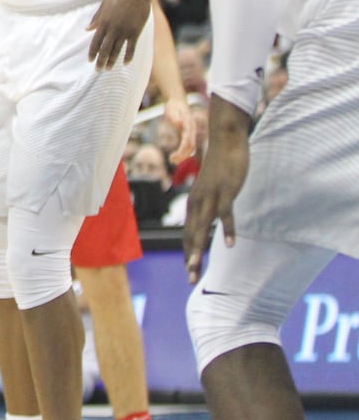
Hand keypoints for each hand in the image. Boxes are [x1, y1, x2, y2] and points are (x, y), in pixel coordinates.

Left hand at [86, 0, 151, 68]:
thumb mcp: (104, 6)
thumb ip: (96, 18)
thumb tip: (87, 29)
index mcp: (103, 23)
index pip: (95, 42)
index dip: (92, 52)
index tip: (90, 61)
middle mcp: (113, 29)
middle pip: (105, 49)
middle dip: (100, 60)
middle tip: (97, 70)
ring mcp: (124, 31)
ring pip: (117, 50)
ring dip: (112, 60)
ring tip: (108, 69)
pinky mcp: (135, 32)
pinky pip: (131, 47)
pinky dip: (128, 56)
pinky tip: (125, 63)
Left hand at [162, 98, 198, 164]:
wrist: (177, 100)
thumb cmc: (174, 105)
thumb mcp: (172, 109)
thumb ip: (175, 116)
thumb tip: (179, 123)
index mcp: (189, 125)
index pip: (187, 142)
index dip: (181, 151)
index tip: (173, 157)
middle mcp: (192, 130)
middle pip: (191, 147)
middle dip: (182, 156)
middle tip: (172, 161)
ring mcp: (191, 131)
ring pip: (190, 147)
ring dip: (183, 155)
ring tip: (173, 160)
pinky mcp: (187, 133)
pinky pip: (188, 144)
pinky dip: (183, 151)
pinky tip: (176, 156)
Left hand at [183, 135, 247, 282]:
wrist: (225, 140)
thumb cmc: (220, 166)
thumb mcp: (212, 189)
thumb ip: (209, 204)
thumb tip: (207, 218)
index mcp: (194, 203)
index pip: (188, 233)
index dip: (189, 252)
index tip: (190, 270)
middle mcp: (198, 202)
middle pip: (191, 235)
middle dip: (191, 258)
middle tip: (190, 279)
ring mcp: (211, 197)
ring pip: (202, 228)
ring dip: (199, 249)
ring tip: (196, 268)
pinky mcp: (226, 191)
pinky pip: (226, 214)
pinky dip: (228, 230)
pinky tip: (231, 245)